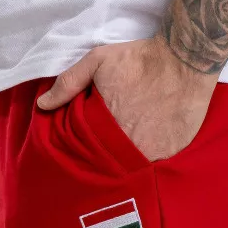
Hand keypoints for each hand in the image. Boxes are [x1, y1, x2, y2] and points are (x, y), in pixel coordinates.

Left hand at [37, 37, 217, 161]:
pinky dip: (151, 158)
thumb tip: (42, 104)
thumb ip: (69, 83)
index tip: (92, 142)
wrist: (185, 59)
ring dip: (129, 160)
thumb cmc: (138, 59)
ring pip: (133, 167)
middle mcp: (127, 146)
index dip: (89, 149)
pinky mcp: (171, 154)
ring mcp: (151, 153)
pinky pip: (156, 165)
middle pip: (110, 162)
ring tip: (131, 144)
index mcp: (105, 129)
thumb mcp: (98, 62)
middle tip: (112, 143)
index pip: (89, 152)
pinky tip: (150, 141)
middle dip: (108, 156)